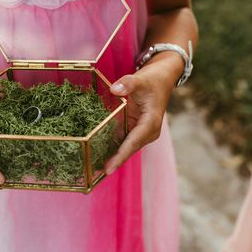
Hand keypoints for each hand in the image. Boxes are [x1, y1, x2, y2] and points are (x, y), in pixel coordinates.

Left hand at [103, 55, 181, 174]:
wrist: (161, 79)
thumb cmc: (153, 81)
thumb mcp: (141, 79)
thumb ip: (128, 83)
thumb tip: (115, 89)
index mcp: (151, 123)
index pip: (133, 142)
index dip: (120, 156)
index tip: (108, 169)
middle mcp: (146, 132)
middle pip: (127, 149)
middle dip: (113, 161)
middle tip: (92, 171)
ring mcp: (139, 131)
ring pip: (123, 146)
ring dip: (110, 155)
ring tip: (90, 166)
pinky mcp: (133, 128)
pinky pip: (120, 139)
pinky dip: (109, 144)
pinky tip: (94, 151)